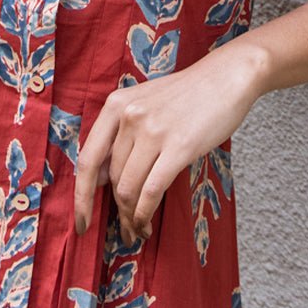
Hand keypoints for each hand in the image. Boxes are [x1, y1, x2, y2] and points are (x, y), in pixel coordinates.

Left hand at [73, 51, 261, 245]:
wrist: (226, 77)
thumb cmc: (187, 95)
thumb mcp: (144, 105)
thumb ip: (120, 136)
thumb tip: (99, 178)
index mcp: (116, 105)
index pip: (87, 159)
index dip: (80, 196)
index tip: (81, 222)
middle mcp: (129, 116)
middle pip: (113, 179)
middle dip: (118, 210)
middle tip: (126, 230)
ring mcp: (153, 131)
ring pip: (128, 189)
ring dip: (131, 217)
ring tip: (138, 230)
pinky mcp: (178, 147)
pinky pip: (152, 190)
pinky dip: (145, 214)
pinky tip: (147, 223)